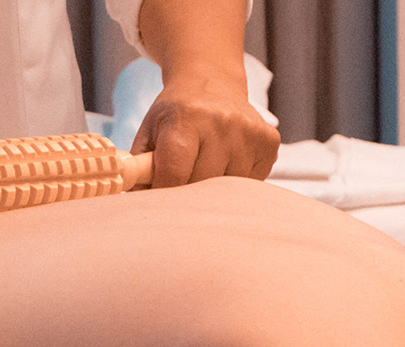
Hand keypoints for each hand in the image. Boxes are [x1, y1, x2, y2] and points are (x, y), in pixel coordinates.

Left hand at [131, 76, 280, 188]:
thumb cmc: (176, 114)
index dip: (164, 194)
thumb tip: (135, 204)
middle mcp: (221, 122)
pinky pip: (251, 182)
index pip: (174, 174)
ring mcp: (249, 132)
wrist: (211, 83)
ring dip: (214, 189)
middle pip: (202, 185)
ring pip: (229, 189)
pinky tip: (227, 162)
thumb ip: (140, 168)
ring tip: (205, 168)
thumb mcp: (149, 132)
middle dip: (188, 192)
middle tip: (181, 183)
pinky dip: (236, 182)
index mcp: (186, 118)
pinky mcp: (269, 142)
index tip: (159, 202)